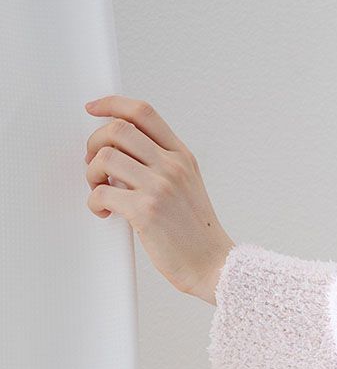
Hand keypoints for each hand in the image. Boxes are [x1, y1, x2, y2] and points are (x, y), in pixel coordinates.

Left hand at [84, 94, 234, 304]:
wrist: (213, 264)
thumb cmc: (197, 231)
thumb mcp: (188, 186)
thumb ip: (161, 164)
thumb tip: (120, 153)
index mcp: (182, 156)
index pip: (143, 112)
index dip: (112, 104)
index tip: (93, 108)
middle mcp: (172, 166)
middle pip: (118, 129)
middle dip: (94, 143)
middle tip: (94, 165)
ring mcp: (160, 187)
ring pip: (105, 157)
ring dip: (91, 174)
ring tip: (100, 190)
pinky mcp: (146, 211)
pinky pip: (101, 193)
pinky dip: (94, 202)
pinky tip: (105, 212)